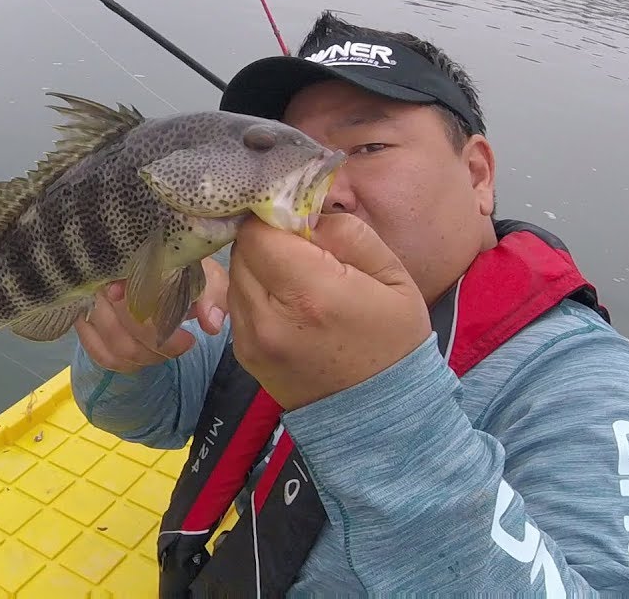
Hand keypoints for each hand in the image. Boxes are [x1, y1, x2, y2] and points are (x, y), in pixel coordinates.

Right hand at [75, 257, 228, 373]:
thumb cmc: (177, 265)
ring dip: (143, 357)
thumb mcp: (203, 273)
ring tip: (165, 350)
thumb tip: (210, 324)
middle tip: (183, 344)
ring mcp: (86, 298)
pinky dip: (120, 362)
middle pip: (124, 331)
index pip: (138, 305)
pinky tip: (141, 358)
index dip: (161, 330)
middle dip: (158, 348)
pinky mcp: (81, 316)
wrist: (154, 255)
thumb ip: (211, 294)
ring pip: (112, 344)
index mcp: (130, 262)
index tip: (188, 339)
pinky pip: (97, 351)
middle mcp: (101, 279)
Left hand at [227, 213, 431, 409]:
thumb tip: (303, 211)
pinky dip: (255, 292)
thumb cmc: (394, 341)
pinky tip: (287, 303)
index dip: (275, 217)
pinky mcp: (243, 354)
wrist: (381, 416)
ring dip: (259, 265)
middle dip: (267, 239)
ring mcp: (250, 339)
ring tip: (297, 277)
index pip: (258, 231)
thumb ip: (345, 233)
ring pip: (235, 275)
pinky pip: (238, 303)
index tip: (297, 219)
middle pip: (242, 251)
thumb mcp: (392, 275)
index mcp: (309, 294)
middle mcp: (269, 318)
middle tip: (301, 248)